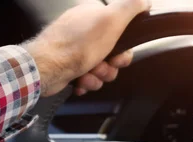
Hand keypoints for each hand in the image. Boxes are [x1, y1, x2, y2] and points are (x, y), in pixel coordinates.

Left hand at [23, 0, 150, 96]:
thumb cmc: (76, 46)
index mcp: (94, 17)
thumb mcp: (111, 19)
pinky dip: (86, 82)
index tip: (118, 55)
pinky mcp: (69, 66)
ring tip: (87, 73)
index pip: (122, 34)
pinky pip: (88, 78)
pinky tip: (80, 80)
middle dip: (110, 66)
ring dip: (98, 76)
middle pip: (113, 55)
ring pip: (102, 69)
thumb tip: (145, 1)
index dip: (124, 50)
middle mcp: (84, 31)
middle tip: (102, 65)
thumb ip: (130, 6)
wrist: (47, 69)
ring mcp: (76, 49)